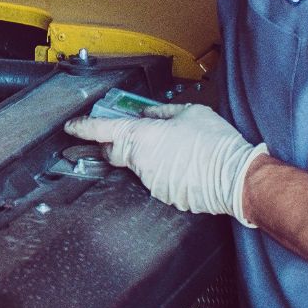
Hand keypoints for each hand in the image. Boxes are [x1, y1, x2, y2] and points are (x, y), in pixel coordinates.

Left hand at [65, 103, 267, 226]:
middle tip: (128, 137)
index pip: (102, 131)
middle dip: (114, 145)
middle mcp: (140, 160)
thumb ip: (162, 112)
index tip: (71, 127)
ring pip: (138, 167)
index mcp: (141, 136)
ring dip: (148, 158)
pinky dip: (164, 172)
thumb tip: (148, 114)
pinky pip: (156, 180)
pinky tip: (184, 166)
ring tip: (176, 151)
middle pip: (114, 152)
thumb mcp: (189, 113)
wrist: (236, 176)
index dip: (83, 128)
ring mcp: (150, 181)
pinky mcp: (163, 195)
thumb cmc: (215, 142)